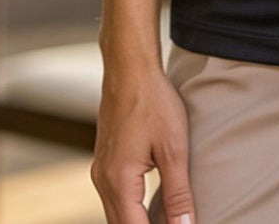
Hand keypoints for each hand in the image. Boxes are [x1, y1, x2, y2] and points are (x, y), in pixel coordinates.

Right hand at [90, 63, 196, 223]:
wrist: (129, 69)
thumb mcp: (173, 148)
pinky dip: (131, 211)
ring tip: (168, 221)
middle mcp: (103, 181)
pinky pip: (115, 199)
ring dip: (138, 223)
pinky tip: (151, 210)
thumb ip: (178, 192)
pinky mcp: (104, 162)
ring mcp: (100, 171)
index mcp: (119, 181)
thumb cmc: (153, 102)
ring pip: (116, 215)